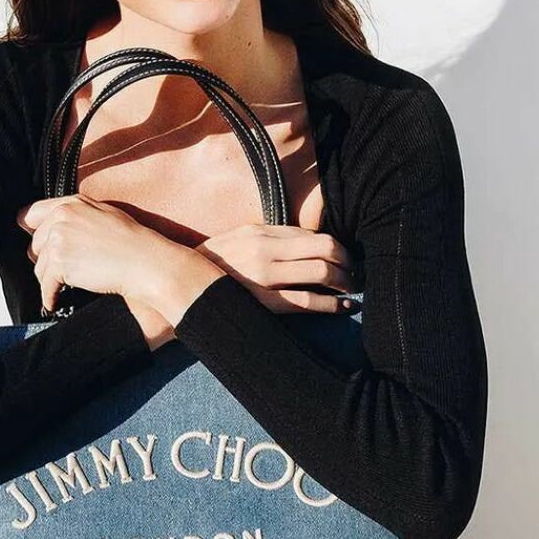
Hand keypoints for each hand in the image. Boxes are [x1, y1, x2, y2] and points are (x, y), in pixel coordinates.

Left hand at [15, 193, 180, 317]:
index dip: (34, 232)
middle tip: (59, 271)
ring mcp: (58, 241)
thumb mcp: (102, 213)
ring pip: (39, 267)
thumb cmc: (132, 241)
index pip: (32, 214)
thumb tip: (55, 226)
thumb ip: (75, 215)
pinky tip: (56, 302)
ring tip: (61, 288)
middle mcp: (60, 219)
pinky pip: (45, 286)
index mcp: (70, 204)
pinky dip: (49, 297)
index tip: (37, 245)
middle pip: (35, 245)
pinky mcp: (60, 264)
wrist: (143, 262)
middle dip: (46, 260)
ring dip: (49, 280)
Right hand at [195, 224, 362, 313]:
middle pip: (325, 248)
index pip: (312, 234)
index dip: (336, 246)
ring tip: (353, 288)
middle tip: (357, 272)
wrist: (182, 288)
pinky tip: (346, 307)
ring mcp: (265, 276)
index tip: (345, 256)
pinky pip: (307, 301)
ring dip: (345, 281)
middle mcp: (266, 249)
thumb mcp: (238, 239)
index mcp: (260, 231)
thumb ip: (268, 237)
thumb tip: (304, 242)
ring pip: (321, 272)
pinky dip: (332, 304)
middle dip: (348, 261)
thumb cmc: (212, 266)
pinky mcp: (264, 301)